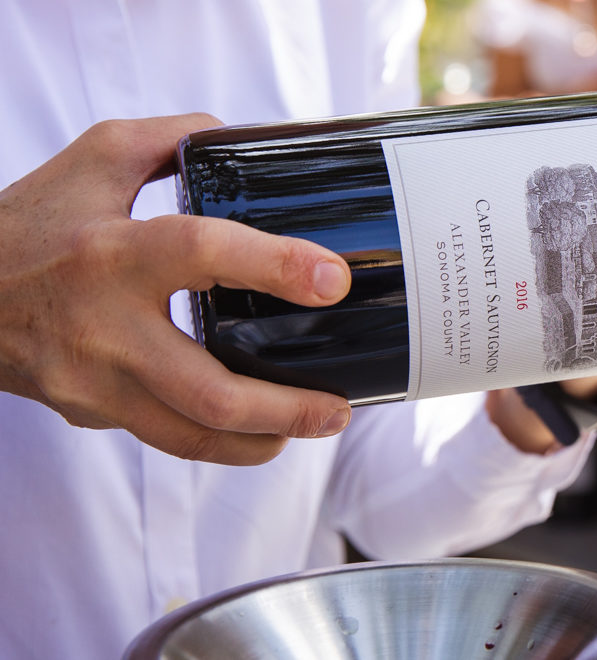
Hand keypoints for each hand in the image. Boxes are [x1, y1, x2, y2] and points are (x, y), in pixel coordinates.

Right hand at [0, 115, 355, 464]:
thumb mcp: (93, 159)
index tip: (333, 280)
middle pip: (208, 390)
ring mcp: (94, 381)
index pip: (202, 253)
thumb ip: (172, 139)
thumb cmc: (27, 224)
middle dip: (287, 408)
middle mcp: (104, 326)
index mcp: (112, 252)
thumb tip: (244, 140)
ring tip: (315, 426)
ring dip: (263, 441)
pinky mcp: (89, 411)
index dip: (275, 267)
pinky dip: (220, 441)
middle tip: (339, 407)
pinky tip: (259, 430)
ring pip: (190, 435)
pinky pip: (166, 437)